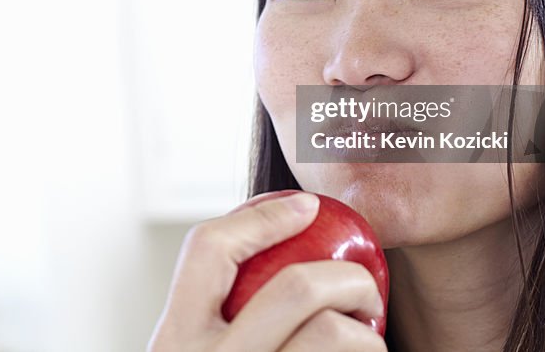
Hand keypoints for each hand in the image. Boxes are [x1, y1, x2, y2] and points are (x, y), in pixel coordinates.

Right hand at [147, 192, 386, 351]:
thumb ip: (218, 313)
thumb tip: (282, 230)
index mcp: (174, 341)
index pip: (209, 248)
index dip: (264, 216)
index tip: (309, 206)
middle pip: (296, 288)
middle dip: (349, 279)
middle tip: (368, 293)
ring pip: (331, 333)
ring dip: (368, 333)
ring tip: (370, 339)